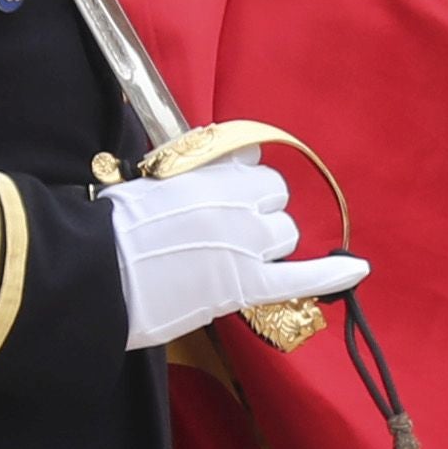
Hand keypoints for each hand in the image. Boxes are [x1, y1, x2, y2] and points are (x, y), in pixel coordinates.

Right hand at [105, 151, 368, 348]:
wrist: (90, 273)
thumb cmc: (106, 230)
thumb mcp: (148, 182)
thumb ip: (190, 176)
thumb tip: (215, 172)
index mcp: (208, 172)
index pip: (254, 164)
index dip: (245, 185)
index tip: (228, 198)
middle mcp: (234, 201)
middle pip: (275, 199)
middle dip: (259, 215)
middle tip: (224, 236)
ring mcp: (243, 243)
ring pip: (285, 235)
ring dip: (269, 246)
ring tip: (233, 262)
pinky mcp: (243, 284)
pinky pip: (301, 277)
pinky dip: (332, 274)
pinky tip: (357, 269)